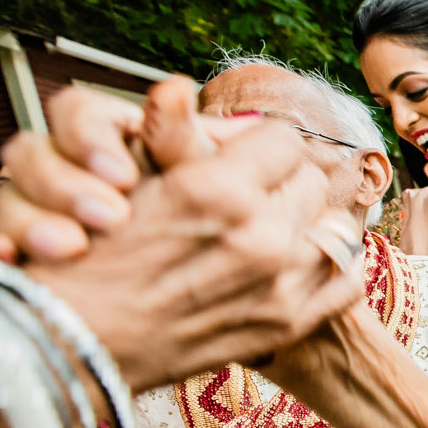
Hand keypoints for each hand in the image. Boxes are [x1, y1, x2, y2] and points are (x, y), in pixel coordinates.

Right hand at [0, 78, 366, 388]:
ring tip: (279, 225)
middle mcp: (261, 236)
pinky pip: (346, 280)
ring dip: (310, 222)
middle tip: (258, 193)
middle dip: (286, 182)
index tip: (247, 157)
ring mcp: (281, 285)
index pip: (286, 140)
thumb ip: (172, 134)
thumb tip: (182, 87)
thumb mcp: (134, 181)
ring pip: (334, 228)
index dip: (262, 145)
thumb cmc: (97, 255)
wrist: (81, 339)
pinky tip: (304, 262)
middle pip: (313, 183)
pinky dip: (333, 267)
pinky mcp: (289, 323)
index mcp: (221, 191)